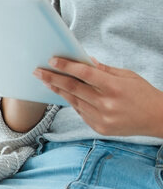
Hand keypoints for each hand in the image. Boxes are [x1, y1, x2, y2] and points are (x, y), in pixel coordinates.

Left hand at [34, 57, 162, 137]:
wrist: (158, 119)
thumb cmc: (143, 94)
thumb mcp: (128, 76)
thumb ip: (104, 70)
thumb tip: (84, 60)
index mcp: (115, 87)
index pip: (85, 74)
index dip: (67, 66)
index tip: (52, 60)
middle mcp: (106, 104)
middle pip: (73, 89)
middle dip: (52, 78)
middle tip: (38, 71)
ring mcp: (102, 118)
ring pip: (74, 102)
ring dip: (58, 91)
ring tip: (46, 81)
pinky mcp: (99, 128)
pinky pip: (81, 113)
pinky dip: (73, 103)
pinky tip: (64, 95)